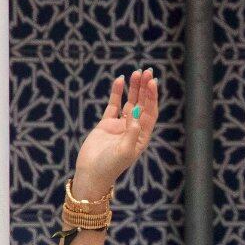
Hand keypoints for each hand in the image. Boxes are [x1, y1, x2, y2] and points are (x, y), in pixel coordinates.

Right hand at [71, 70, 158, 197]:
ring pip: (129, 103)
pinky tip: (120, 81)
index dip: (151, 97)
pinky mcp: (106, 124)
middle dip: (144, 88)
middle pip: (142, 104)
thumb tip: (138, 116)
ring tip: (136, 72)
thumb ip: (131, 134)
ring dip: (133, 88)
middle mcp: (133, 129)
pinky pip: (113, 105)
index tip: (152, 82)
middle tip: (147, 71)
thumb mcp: (124, 151)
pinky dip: (117, 94)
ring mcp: (120, 126)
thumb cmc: (110, 166)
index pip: (150, 112)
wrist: (91, 172)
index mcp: (142, 136)